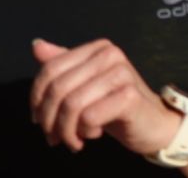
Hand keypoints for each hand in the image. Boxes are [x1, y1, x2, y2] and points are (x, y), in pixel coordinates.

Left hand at [30, 38, 179, 155]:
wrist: (151, 122)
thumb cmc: (113, 104)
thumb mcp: (84, 84)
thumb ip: (62, 64)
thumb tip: (37, 45)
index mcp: (97, 48)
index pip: (50, 69)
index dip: (36, 98)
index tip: (38, 119)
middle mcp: (110, 54)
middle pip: (58, 88)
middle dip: (49, 119)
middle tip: (52, 137)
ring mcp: (122, 73)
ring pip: (72, 104)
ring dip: (66, 130)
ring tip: (72, 140)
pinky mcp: (130, 96)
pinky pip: (89, 117)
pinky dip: (85, 132)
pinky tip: (94, 134)